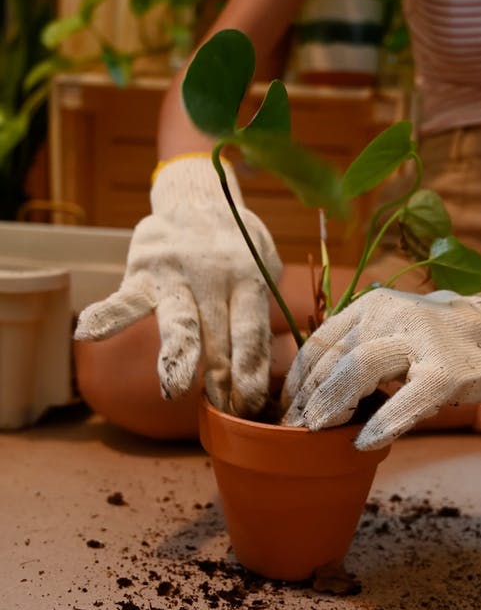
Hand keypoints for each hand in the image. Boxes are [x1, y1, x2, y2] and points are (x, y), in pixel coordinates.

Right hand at [74, 155, 281, 416]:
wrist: (196, 197)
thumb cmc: (234, 246)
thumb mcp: (262, 267)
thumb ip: (259, 310)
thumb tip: (263, 369)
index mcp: (248, 280)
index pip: (250, 334)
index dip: (250, 372)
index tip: (249, 407)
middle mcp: (214, 278)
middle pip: (218, 337)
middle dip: (220, 380)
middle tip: (222, 412)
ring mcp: (177, 275)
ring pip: (179, 320)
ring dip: (178, 355)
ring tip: (174, 389)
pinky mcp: (144, 271)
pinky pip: (126, 297)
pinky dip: (107, 314)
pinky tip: (88, 331)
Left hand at [282, 288, 480, 449]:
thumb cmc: (437, 338)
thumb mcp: (391, 330)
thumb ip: (356, 349)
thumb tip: (311, 389)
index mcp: (369, 308)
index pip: (318, 344)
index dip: (296, 380)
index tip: (285, 409)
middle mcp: (388, 317)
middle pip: (331, 360)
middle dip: (307, 399)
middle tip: (292, 429)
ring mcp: (417, 342)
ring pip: (358, 370)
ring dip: (330, 405)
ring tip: (315, 431)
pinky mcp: (444, 371)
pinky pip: (405, 401)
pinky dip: (381, 424)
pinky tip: (363, 443)